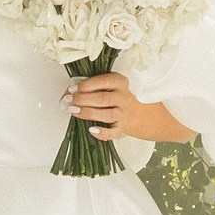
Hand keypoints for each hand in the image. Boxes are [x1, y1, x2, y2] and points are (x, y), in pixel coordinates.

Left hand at [68, 74, 195, 145]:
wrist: (147, 115)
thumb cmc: (120, 98)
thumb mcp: (111, 87)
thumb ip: (92, 87)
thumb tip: (68, 91)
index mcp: (120, 82)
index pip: (103, 81)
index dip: (86, 85)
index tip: (72, 88)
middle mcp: (124, 97)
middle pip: (102, 98)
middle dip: (82, 100)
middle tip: (67, 102)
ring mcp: (125, 114)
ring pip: (105, 114)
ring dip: (87, 113)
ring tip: (72, 112)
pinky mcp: (124, 128)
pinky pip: (113, 133)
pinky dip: (103, 133)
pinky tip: (91, 130)